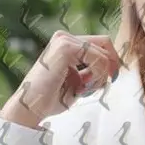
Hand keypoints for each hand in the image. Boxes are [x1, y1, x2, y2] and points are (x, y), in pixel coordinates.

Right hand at [1, 32, 120, 127]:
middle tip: (96, 86)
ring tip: (83, 88)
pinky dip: (96, 75)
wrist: (31, 107)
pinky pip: (98, 59)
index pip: (101, 43)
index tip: (110, 79)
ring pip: (103, 53)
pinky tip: (82, 85)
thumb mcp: (78, 80)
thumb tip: (113, 67)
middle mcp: (64, 37)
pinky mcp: (65, 48)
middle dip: (108, 68)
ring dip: (100, 76)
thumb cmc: (52, 98)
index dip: (111, 61)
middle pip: (105, 43)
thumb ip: (92, 70)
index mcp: (67, 43)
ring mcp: (64, 40)